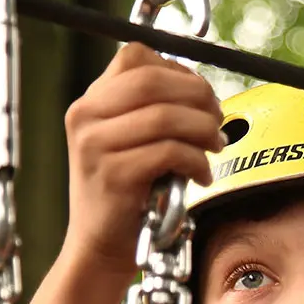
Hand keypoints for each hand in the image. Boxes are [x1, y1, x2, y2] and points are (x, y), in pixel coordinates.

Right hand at [63, 43, 224, 277]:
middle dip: (198, 96)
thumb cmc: (125, 196)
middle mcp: (85, 117)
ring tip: (215, 146)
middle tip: (218, 119)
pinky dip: (197, 161)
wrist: (98, 247)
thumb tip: (202, 92)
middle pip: (154, 80)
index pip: (136, 57)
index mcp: (89, 103)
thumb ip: (151, 112)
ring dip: (204, 129)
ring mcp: (96, 145)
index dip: (178, 69)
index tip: (201, 94)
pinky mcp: (113, 174)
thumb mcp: (126, 142)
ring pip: (166, 116)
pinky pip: (170, 152)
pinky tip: (201, 175)